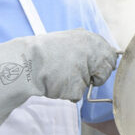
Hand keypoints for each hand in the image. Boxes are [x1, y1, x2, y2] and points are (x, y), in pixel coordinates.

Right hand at [0, 29, 117, 128]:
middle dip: (94, 76)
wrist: (24, 62)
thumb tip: (107, 54)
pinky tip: (55, 82)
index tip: (92, 65)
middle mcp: (90, 53)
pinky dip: (66, 92)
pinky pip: (76, 95)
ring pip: (87, 85)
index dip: (101, 63)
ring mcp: (83, 71)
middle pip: (105, 72)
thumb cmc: (43, 52)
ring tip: (58, 74)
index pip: (110, 55)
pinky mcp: (75, 88)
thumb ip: (86, 47)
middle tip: (72, 70)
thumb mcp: (68, 40)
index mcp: (89, 39)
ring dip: (75, 84)